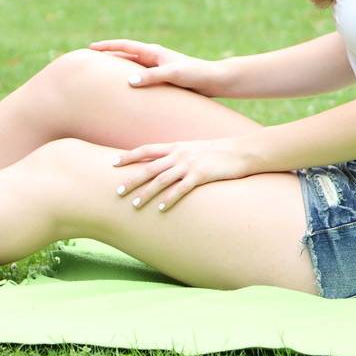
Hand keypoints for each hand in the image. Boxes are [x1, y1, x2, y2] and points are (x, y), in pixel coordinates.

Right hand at [89, 38, 220, 95]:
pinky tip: (125, 90)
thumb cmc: (195, 74)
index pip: (126, 45)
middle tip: (90, 60)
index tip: (91, 47)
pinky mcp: (163, 78)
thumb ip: (152, 77)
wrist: (213, 80)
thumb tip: (129, 80)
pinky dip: (129, 80)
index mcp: (155, 52)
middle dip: (109, 55)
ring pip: (132, 66)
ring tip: (102, 75)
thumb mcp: (173, 74)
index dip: (108, 46)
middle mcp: (155, 57)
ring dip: (118, 68)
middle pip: (126, 54)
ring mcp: (158, 67)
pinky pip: (141, 77)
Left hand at [112, 137, 254, 211]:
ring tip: (134, 205)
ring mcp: (190, 165)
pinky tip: (160, 209)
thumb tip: (165, 163)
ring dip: (146, 193)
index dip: (129, 156)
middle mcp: (180, 154)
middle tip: (116, 191)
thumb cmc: (219, 152)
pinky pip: (181, 189)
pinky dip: (169, 199)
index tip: (112, 163)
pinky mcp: (201, 175)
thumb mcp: (196, 148)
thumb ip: (179, 154)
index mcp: (177, 146)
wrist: (242, 151)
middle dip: (132, 179)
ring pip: (161, 180)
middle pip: (149, 167)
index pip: (146, 150)